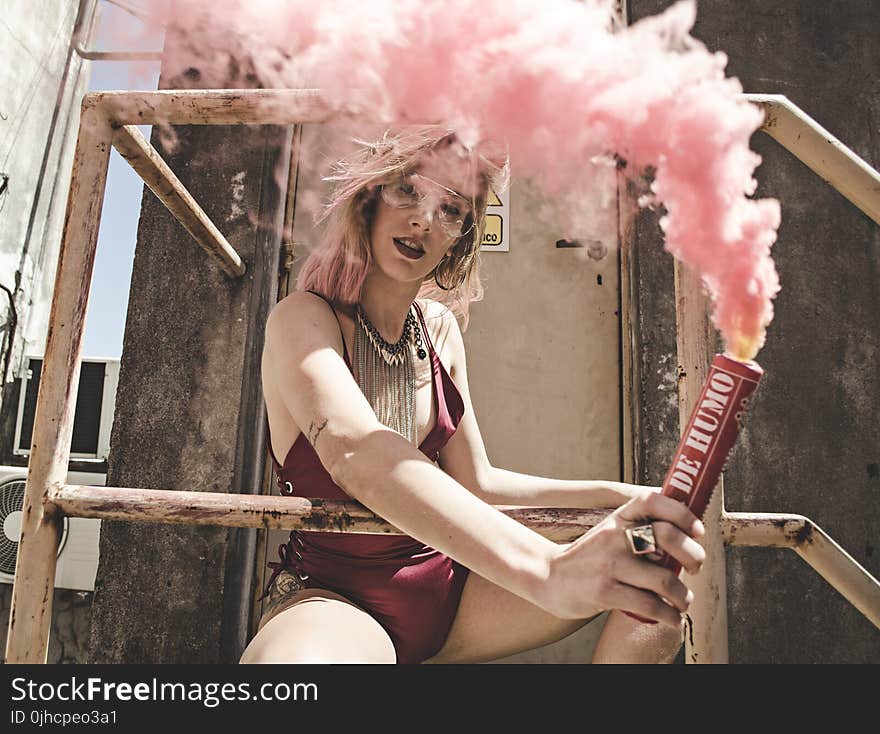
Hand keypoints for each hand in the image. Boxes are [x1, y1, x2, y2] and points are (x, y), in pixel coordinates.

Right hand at [540, 491, 705, 626]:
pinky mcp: (605, 592)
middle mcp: (614, 537)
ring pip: (664, 579)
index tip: (697, 530)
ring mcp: (610, 564)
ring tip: (683, 601)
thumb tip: (683, 539)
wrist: (548, 577)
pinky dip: (668, 615)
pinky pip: (649, 605)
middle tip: (696, 568)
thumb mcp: (609, 534)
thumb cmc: (589, 558)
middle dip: (693, 556)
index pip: (652, 501)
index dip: (681, 512)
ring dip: (683, 596)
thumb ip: (639, 531)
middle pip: (667, 536)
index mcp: (617, 519)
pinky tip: (671, 618)